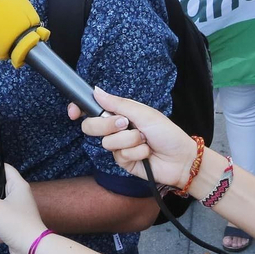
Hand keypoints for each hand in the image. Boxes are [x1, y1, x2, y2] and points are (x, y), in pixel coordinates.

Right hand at [73, 87, 195, 187]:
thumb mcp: (143, 113)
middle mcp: (116, 129)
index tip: (74, 112)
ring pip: (107, 142)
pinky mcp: (123, 162)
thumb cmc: (167, 133)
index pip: (92, 110)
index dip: (79, 110)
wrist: (181, 159)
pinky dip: (135, 152)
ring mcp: (119, 146)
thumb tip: (96, 91)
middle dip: (107, 124)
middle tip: (125, 123)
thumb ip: (118, 103)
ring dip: (129, 140)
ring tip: (145, 141)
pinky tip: (146, 153)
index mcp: (120, 113)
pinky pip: (119, 155)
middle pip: (91, 126)